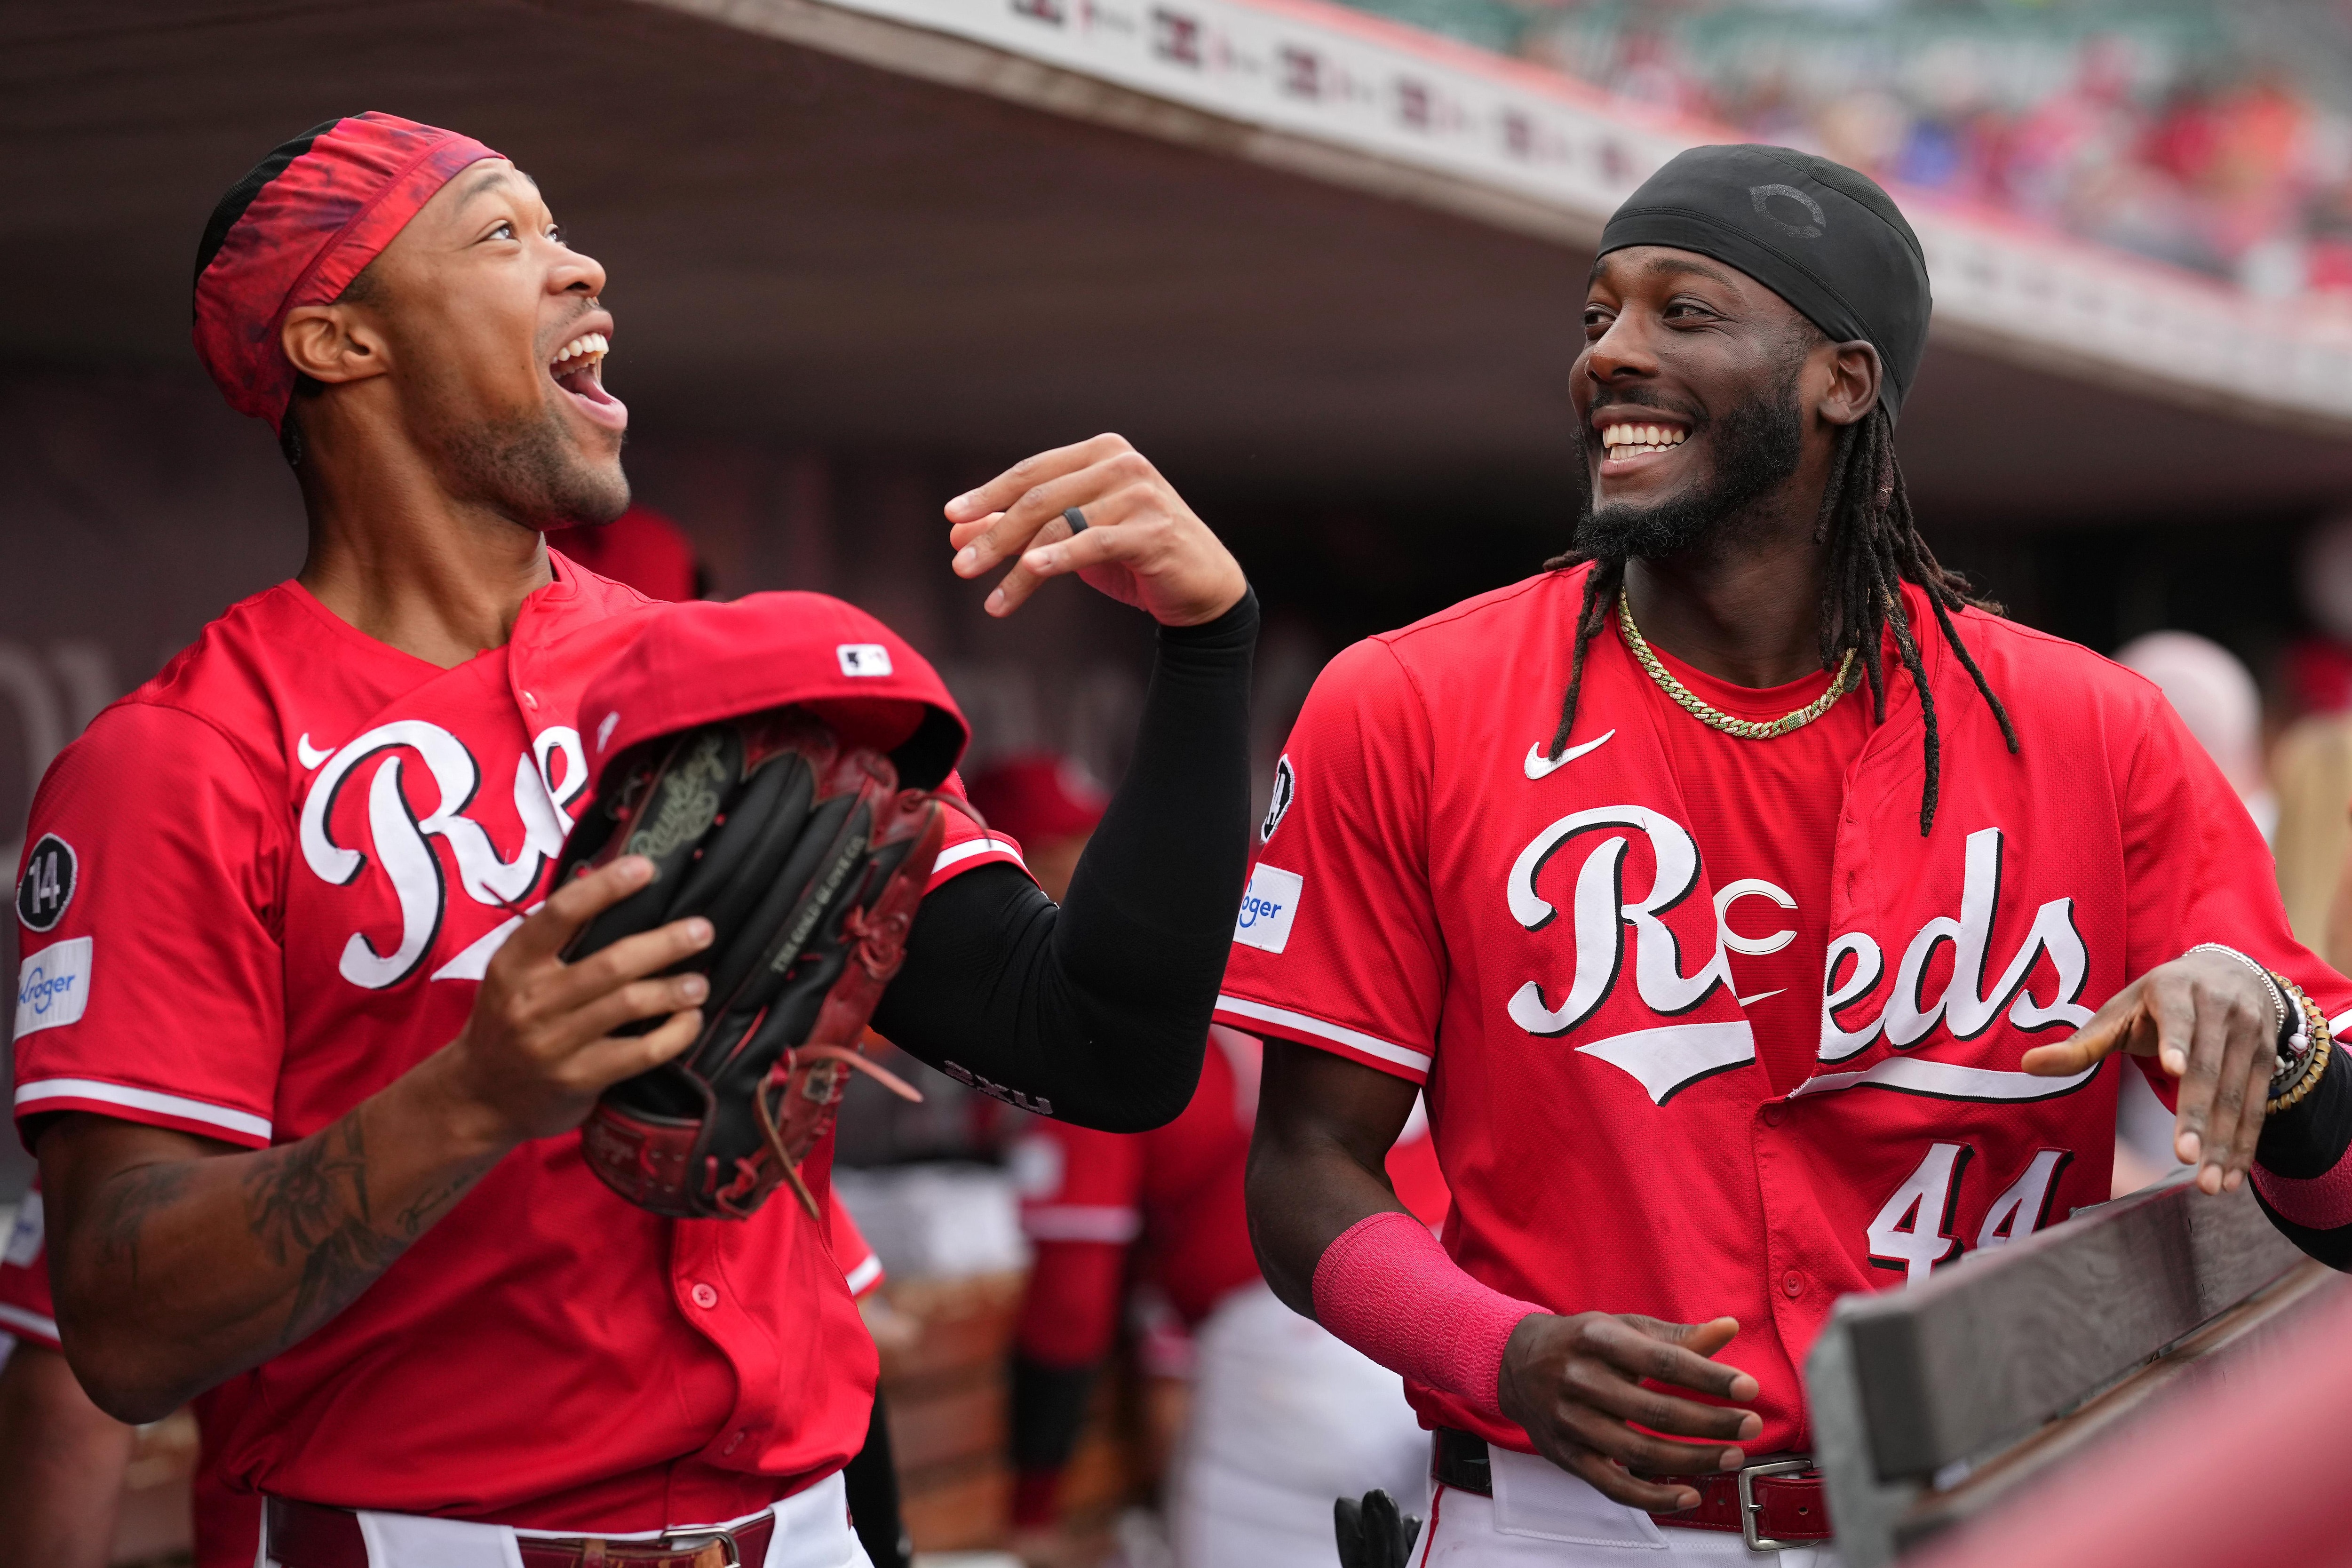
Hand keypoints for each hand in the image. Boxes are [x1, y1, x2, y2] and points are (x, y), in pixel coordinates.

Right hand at [434, 855, 712, 1143]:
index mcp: (513, 963)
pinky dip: (675, 1034)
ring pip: (629, 1005)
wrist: (479, 1097)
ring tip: (700, 982)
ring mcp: (554, 1043)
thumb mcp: (514, 976)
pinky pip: (640, 1052)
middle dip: (665, 944)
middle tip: (702, 931)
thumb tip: (614, 884)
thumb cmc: (508, 1023)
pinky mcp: (579, 1079)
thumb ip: (555, 942)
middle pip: (611, 964)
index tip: (646, 868)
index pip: (561, 914)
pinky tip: (690, 1020)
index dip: (605, 887)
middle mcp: (531, 1000)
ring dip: (675, 990)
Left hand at [943, 433, 1245, 624]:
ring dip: (1018, 565)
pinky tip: (1030, 571)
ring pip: (1060, 526)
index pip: (1032, 471)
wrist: (1201, 586)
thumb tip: (957, 531)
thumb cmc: (1132, 556)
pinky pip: (1095, 543)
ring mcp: (1142, 495)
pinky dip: (1059, 558)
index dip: (989, 494)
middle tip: (961, 567)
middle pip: (1039, 497)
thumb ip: (1019, 528)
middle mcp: (1122, 464)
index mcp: (1101, 452)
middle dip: (995, 535)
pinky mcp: (1154, 531)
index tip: (952, 516)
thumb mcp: (1071, 538)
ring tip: (991, 600)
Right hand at [1496, 1312, 1761, 1511]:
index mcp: (1597, 1338)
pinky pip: (1613, 1485)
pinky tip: (1690, 1495)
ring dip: (1693, 1459)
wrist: (1514, 1362)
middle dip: (1711, 1422)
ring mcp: (1570, 1422)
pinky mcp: (1566, 1456)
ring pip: (1639, 1452)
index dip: (1708, 1377)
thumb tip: (1729, 1328)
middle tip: (1750, 1425)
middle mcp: (1580, 1380)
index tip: (1748, 1388)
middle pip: (1655, 1411)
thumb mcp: (1622, 1326)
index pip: (1662, 1361)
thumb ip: (1676, 1335)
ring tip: (1732, 1456)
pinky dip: (1654, 1497)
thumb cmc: (1580, 1342)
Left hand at [2021, 949, 2278, 1194]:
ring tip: (2209, 1184)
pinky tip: (2230, 1176)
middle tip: (2184, 1157)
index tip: (2172, 1068)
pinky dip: (2244, 1144)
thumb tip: (2026, 1065)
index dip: (2175, 1042)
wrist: (2230, 972)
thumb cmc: (2158, 999)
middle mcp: (2219, 1009)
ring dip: (2224, 1142)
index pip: (2177, 1019)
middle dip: (2196, 1115)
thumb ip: (2081, 1043)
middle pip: (2207, 1067)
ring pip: (2236, 1094)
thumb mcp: (2119, 1011)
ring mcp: (2248, 1034)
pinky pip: (2256, 1105)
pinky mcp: (2266, 1058)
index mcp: (2174, 990)